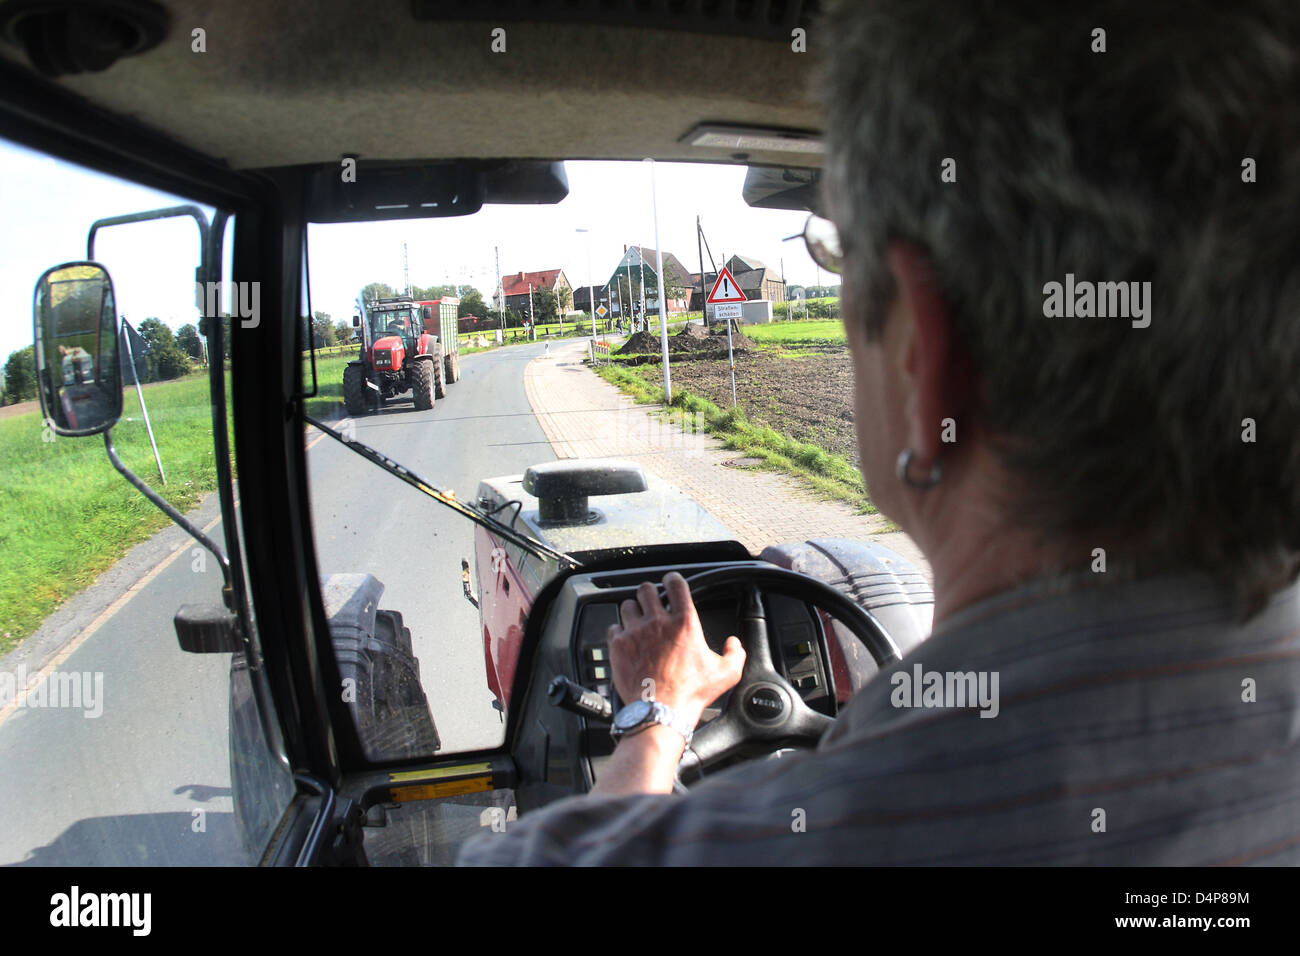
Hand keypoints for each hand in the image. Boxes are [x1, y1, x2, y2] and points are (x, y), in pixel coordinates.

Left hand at [606, 572, 745, 726]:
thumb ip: (736, 654)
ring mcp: (635, 632)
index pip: (675, 584)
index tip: (671, 582)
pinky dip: (619, 631)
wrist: (661, 713)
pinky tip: (627, 640)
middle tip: (652, 603)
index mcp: (684, 622)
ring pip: (627, 605)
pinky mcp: (618, 645)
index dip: (673, 579)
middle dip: (650, 594)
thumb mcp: (725, 674)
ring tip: (638, 621)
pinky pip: (613, 627)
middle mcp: (657, 622)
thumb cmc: (690, 694)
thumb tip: (734, 643)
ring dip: (634, 611)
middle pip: (646, 589)